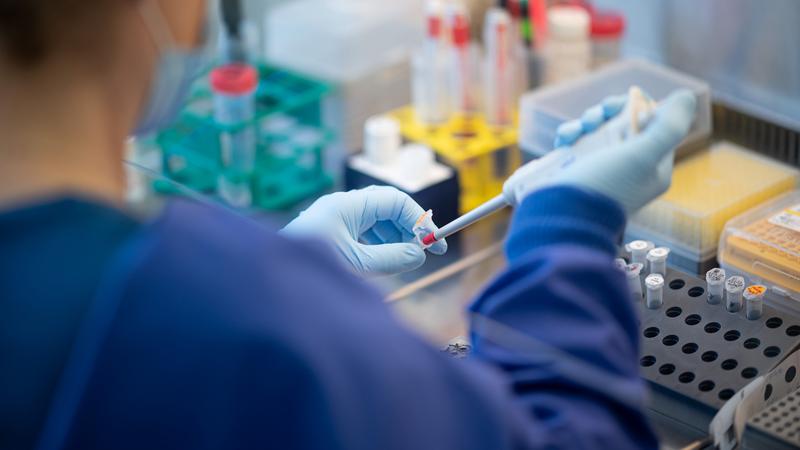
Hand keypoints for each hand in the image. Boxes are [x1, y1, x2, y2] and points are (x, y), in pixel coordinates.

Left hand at [281, 186, 446, 274]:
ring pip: (375, 221)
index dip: (419, 219)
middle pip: (386, 207)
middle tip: (427, 251)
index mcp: (346, 205)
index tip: (435, 243)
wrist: (270, 284)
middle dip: (409, 227)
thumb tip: (418, 253)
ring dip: (395, 238)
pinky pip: (362, 233)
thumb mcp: (356, 265)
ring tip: (406, 260)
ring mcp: (334, 219)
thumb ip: (391, 258)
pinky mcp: (329, 234)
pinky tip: (384, 262)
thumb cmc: (309, 269)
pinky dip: (378, 245)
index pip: (394, 201)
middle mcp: (341, 207)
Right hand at [503, 89, 696, 212]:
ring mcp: (601, 169)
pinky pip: (576, 141)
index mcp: (653, 169)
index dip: (640, 109)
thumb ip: (669, 127)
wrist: (560, 216)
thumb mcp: (643, 155)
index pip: (656, 126)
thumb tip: (686, 96)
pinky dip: (570, 134)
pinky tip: (564, 138)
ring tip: (576, 131)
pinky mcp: (577, 169)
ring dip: (587, 121)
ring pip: (598, 129)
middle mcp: (630, 169)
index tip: (622, 107)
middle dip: (608, 113)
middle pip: (625, 124)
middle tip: (598, 114)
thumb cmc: (603, 187)